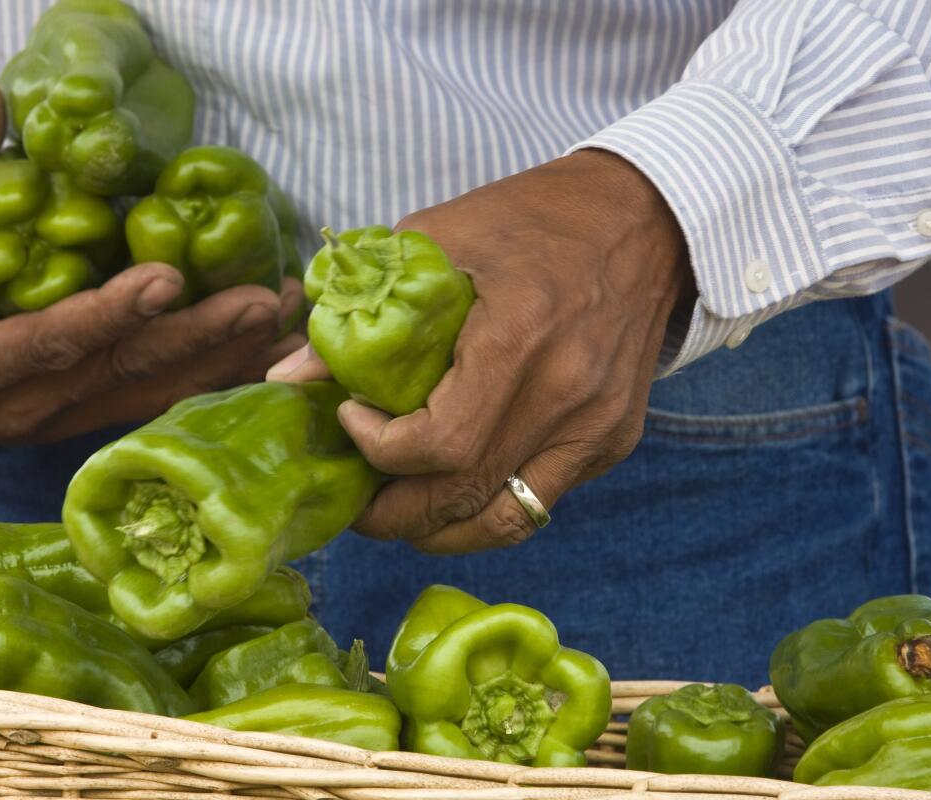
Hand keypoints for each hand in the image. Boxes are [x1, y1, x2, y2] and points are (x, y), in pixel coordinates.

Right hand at [0, 85, 304, 449]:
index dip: (110, 313)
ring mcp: (61, 420)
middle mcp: (26, 408)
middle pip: (125, 373)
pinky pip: (156, 401)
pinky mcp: (84, 417)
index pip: (49, 341)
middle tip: (268, 300)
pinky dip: (211, 377)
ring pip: (153, 394)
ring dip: (226, 358)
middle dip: (203, 337)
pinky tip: (262, 354)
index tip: (168, 279)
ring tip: (289, 321)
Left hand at [270, 150, 689, 552]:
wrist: (643, 220)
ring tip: (397, 515)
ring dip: (439, 530)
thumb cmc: (531, 220)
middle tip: (353, 501)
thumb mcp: (437, 240)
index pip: (439, 445)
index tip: (351, 419)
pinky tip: (455, 491)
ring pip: (505, 520)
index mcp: (520, 340)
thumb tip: (288, 376)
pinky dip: (488, 509)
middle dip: (393, 515)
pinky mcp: (614, 440)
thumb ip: (359, 311)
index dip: (379, 450)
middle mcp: (566, 396)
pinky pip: (540, 501)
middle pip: (464, 497)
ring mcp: (597, 427)